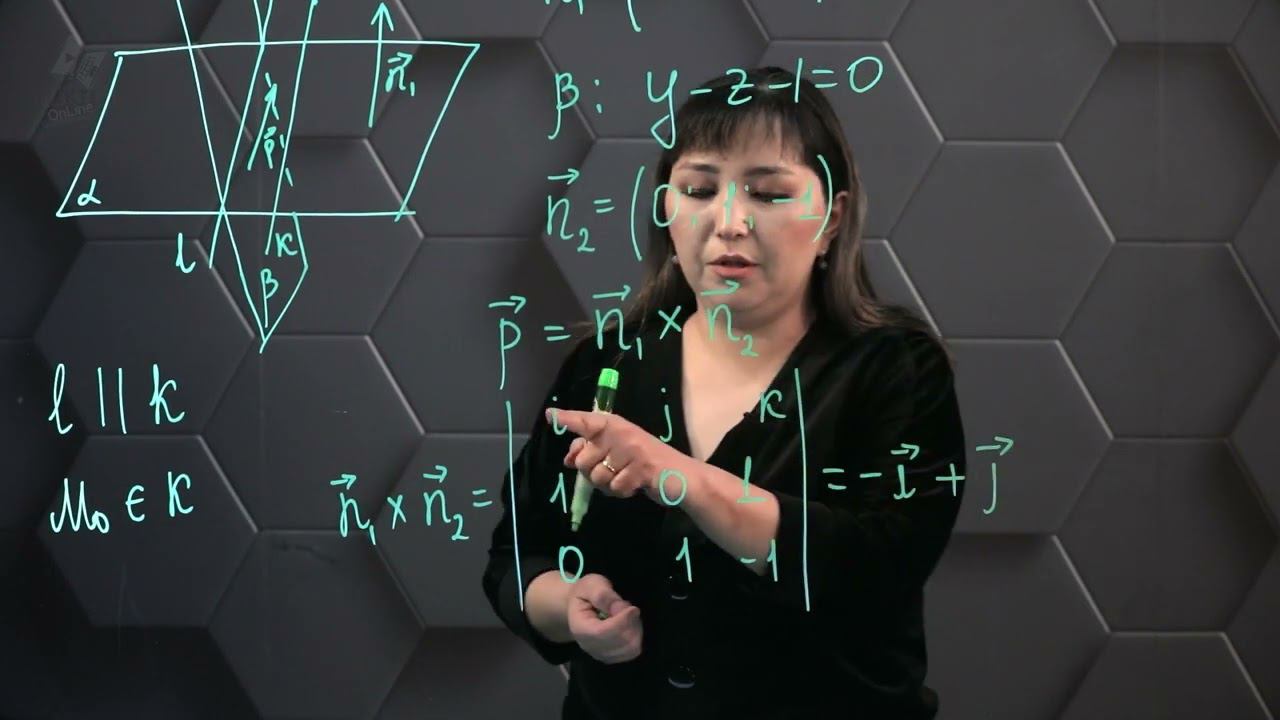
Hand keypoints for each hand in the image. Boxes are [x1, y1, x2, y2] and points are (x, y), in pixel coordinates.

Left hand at [549, 407, 691, 502]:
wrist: (681, 476)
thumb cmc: (646, 461)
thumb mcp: (618, 450)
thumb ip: (592, 451)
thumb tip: (568, 459)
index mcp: (614, 425)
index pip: (586, 421)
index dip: (568, 419)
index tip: (550, 415)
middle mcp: (621, 433)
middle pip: (584, 459)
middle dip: (591, 472)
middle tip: (611, 471)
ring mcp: (632, 450)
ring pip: (597, 476)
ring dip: (608, 485)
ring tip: (625, 478)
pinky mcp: (640, 468)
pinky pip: (615, 488)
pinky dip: (622, 492)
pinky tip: (634, 485)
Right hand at [566, 573, 642, 663]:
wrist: (580, 607)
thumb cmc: (585, 593)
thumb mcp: (591, 585)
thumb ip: (603, 595)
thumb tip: (619, 608)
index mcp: (580, 628)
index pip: (602, 633)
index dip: (621, 622)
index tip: (633, 608)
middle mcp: (590, 646)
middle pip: (619, 643)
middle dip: (630, 623)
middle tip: (626, 606)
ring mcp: (602, 654)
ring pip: (630, 648)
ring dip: (635, 629)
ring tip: (627, 614)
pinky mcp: (613, 657)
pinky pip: (633, 651)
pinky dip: (636, 637)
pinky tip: (630, 624)